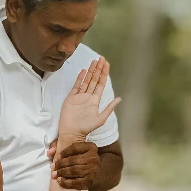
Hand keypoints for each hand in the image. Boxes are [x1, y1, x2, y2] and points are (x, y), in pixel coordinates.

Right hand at [50, 57, 119, 189]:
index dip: (104, 73)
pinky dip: (80, 78)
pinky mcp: (71, 97)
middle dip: (98, 69)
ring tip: (94, 61)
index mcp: (95, 100)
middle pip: (94, 79)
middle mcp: (88, 96)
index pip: (101, 84)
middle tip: (101, 58)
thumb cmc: (86, 127)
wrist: (72, 132)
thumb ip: (109, 108)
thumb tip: (119, 98)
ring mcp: (79, 96)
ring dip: (90, 70)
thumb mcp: (101, 118)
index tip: (106, 64)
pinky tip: (83, 70)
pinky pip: (76, 85)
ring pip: (86, 80)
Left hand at [51, 140, 99, 189]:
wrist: (96, 174)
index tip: (58, 156)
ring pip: (73, 171)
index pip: (75, 147)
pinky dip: (66, 182)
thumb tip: (50, 151)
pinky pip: (75, 182)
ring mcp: (92, 170)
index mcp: (91, 147)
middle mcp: (93, 158)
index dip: (64, 152)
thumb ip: (61, 146)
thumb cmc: (83, 160)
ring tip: (55, 174)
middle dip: (60, 164)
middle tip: (53, 167)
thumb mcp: (77, 150)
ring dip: (62, 172)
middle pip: (73, 160)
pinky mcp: (90, 181)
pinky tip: (60, 181)